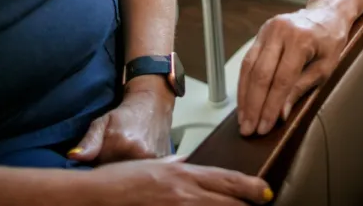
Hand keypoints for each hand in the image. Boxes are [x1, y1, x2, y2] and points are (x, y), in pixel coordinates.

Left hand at [70, 82, 174, 163]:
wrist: (153, 103)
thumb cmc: (125, 114)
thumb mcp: (102, 123)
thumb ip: (88, 142)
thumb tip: (73, 156)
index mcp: (121, 143)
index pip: (103, 170)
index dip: (100, 166)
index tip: (102, 157)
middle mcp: (139, 152)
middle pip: (119, 173)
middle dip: (114, 167)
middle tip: (116, 152)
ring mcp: (154, 157)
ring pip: (133, 173)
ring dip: (128, 167)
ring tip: (128, 151)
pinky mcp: (164, 159)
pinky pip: (147, 171)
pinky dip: (141, 167)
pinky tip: (139, 154)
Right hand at [81, 157, 272, 204]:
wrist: (97, 196)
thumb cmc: (120, 180)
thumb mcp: (154, 165)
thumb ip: (175, 164)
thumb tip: (187, 160)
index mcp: (185, 175)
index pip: (228, 179)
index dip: (251, 188)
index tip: (266, 192)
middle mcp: (185, 194)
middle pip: (229, 202)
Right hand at [237, 6, 350, 135]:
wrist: (327, 12)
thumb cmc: (331, 40)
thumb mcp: (326, 67)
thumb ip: (302, 88)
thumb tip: (280, 113)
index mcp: (301, 39)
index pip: (282, 79)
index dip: (271, 106)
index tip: (265, 127)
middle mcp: (280, 32)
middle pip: (261, 74)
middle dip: (254, 106)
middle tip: (249, 129)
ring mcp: (267, 30)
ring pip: (249, 68)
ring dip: (244, 97)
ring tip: (243, 120)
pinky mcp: (260, 33)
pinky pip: (248, 61)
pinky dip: (244, 83)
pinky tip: (243, 100)